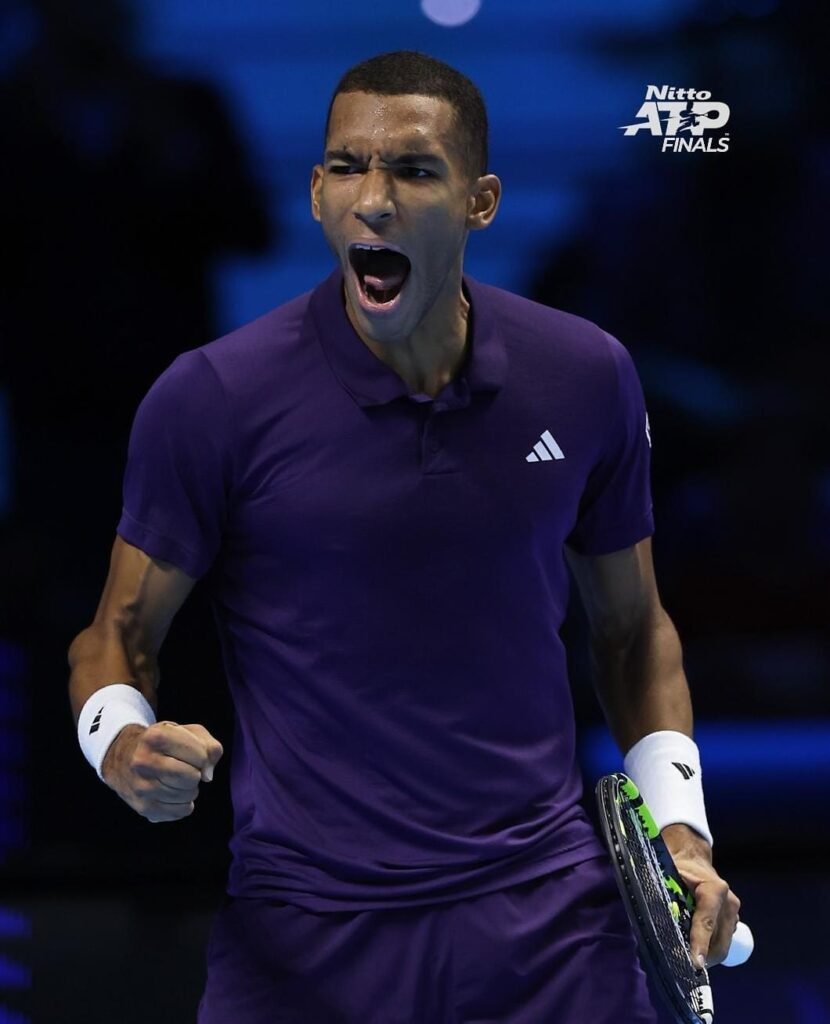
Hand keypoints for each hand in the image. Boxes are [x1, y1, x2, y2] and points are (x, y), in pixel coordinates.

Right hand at [101, 721, 223, 822]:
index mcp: (156, 737)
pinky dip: (184, 804)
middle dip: (196, 773)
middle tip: (186, 768)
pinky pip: (180, 811)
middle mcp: (143, 762)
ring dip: (190, 789)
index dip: (203, 756)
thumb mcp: (188, 732)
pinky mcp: (143, 807)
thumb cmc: (164, 743)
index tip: (192, 754)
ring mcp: (141, 787)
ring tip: (178, 779)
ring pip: (187, 796)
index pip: (200, 756)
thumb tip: (208, 776)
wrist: (124, 758)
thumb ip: (210, 747)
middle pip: (192, 778)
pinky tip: (174, 793)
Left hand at [661, 824, 740, 968]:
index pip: (707, 922)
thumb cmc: (676, 865)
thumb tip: (648, 918)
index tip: (695, 963)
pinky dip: (709, 949)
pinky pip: (723, 941)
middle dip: (702, 957)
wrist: (691, 857)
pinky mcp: (733, 920)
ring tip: (686, 960)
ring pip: (722, 946)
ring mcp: (734, 913)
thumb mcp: (667, 875)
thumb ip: (662, 895)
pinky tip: (694, 950)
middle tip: (681, 966)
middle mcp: (729, 902)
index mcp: (714, 889)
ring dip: (706, 956)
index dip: (700, 944)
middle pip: (718, 941)